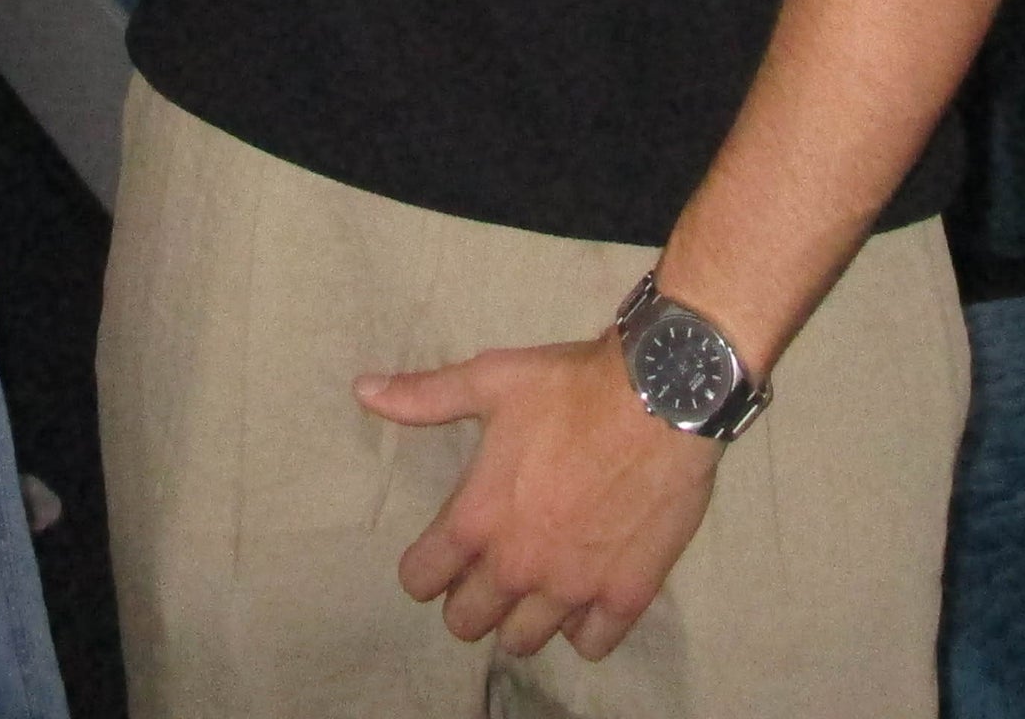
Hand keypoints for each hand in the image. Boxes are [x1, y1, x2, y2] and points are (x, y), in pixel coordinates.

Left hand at [358, 334, 718, 661]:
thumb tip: (363, 391)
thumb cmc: (570, 387)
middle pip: (467, 623)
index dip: (424, 567)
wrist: (660, 396)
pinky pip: (591, 644)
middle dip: (468, 600)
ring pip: (525, 641)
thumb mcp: (490, 380)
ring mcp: (572, 587)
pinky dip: (584, 628)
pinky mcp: (625, 595)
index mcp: (477, 519)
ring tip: (535, 586)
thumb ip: (425, 397)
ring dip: (522, 618)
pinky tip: (586, 597)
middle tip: (488, 570)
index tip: (439, 553)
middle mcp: (517, 566)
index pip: (421, 579)